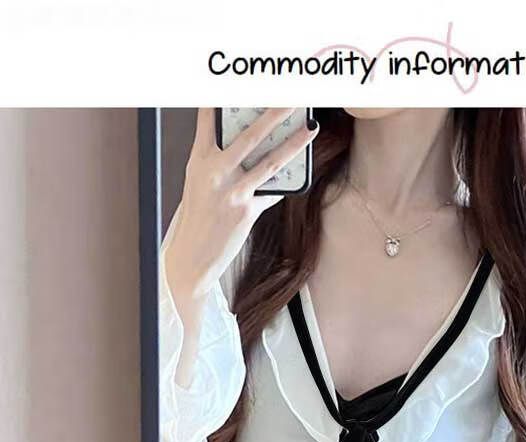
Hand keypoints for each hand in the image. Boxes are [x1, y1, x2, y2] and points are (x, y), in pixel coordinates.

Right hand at [164, 107, 318, 305]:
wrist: (191, 256)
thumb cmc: (198, 216)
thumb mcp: (200, 182)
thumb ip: (220, 161)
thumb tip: (254, 147)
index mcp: (199, 159)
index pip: (210, 116)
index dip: (224, 95)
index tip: (241, 78)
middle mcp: (215, 171)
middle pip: (250, 134)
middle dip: (274, 112)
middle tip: (292, 97)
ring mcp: (232, 191)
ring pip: (270, 161)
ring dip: (294, 143)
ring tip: (310, 128)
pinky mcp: (246, 211)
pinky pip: (272, 191)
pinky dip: (284, 182)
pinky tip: (296, 172)